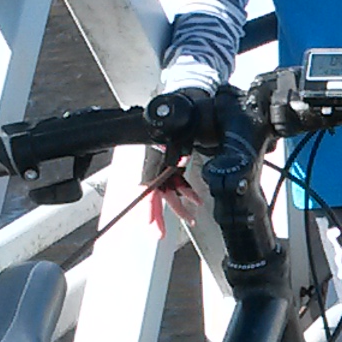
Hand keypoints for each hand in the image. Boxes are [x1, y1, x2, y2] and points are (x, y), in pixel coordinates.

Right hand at [143, 83, 219, 226]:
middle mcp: (153, 169)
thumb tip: (182, 166)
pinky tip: (195, 199)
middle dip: (160, 216)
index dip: (148, 210)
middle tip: (161, 233)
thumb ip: (176, 157)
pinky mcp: (170, 166)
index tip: (151, 226)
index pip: (146, 192)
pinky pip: (175, 183)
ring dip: (178, 206)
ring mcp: (161, 168)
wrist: (179, 108)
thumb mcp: (172, 141)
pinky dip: (185, 191)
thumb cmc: (172, 125)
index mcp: (149, 165)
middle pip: (154, 197)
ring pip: (167, 193)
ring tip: (190, 217)